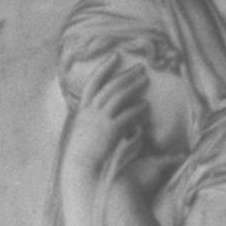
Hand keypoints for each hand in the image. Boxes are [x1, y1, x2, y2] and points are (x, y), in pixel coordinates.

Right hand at [66, 54, 147, 179]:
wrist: (79, 169)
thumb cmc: (81, 155)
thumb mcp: (81, 133)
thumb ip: (89, 120)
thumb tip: (99, 113)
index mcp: (82, 110)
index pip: (93, 82)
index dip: (105, 67)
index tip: (115, 56)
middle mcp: (91, 111)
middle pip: (110, 86)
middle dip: (126, 74)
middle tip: (140, 67)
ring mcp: (100, 119)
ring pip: (119, 96)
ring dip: (133, 86)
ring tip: (146, 80)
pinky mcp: (110, 130)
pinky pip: (127, 115)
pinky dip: (137, 109)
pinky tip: (146, 106)